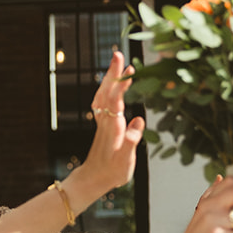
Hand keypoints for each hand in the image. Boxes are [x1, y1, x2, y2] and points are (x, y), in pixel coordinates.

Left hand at [69, 50, 145, 202]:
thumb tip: (139, 121)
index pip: (115, 100)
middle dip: (113, 72)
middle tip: (119, 54)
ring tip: (117, 63)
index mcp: (113, 126)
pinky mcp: (102, 124)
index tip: (129, 69)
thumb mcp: (125, 161)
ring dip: (109, 78)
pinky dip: (106, 88)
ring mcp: (102, 121)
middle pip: (107, 91)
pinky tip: (109, 84)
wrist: (93, 179)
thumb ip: (131, 140)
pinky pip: (102, 100)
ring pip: (103, 93)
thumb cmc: (112, 172)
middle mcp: (105, 120)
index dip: (121, 84)